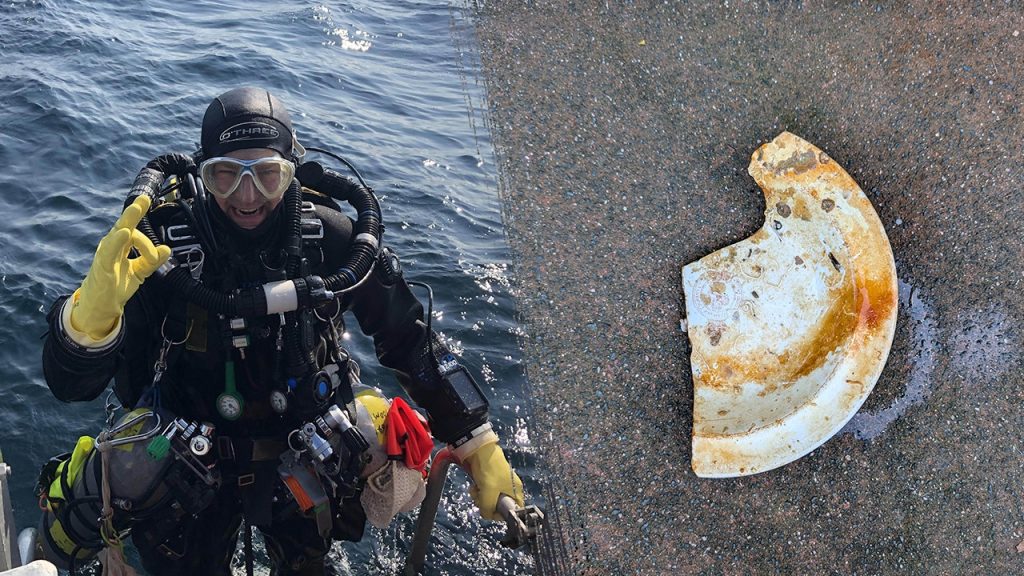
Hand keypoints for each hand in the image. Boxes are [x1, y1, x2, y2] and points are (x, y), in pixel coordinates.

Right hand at [68, 195, 170, 341]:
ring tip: (136, 209)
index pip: (133, 228)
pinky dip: (117, 241)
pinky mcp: (102, 264)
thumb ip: (153, 260)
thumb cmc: (117, 285)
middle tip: (144, 198)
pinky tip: (125, 233)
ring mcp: (106, 253)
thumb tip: (167, 249)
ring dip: (128, 220)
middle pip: (124, 224)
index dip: (141, 218)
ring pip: (118, 233)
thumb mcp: (140, 271)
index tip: (150, 211)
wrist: (102, 305)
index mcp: (120, 245)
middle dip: (134, 211)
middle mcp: (112, 245)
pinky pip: (109, 250)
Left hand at [460, 438, 524, 520]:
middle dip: (487, 505)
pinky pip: (484, 492)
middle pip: (499, 506)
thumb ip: (488, 509)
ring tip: (476, 490)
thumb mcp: (488, 494)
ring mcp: (499, 484)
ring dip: (480, 498)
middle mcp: (509, 488)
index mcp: (515, 491)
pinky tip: (474, 486)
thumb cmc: (489, 470)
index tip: (491, 512)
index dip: (501, 514)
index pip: (513, 510)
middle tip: (481, 499)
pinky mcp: (489, 480)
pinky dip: (478, 491)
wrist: (479, 451)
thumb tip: (486, 515)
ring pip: (489, 500)